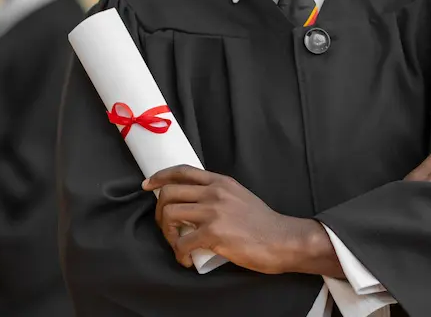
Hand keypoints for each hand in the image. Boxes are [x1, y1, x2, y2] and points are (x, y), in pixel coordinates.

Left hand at [142, 165, 311, 274]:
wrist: (283, 240)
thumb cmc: (263, 224)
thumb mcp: (239, 196)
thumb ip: (219, 194)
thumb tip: (195, 201)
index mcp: (220, 182)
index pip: (182, 171)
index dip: (160, 176)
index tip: (147, 185)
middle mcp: (215, 192)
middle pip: (169, 192)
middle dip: (160, 211)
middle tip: (166, 227)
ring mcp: (213, 212)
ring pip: (170, 214)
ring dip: (167, 233)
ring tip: (177, 245)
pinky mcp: (214, 233)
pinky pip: (182, 243)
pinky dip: (179, 254)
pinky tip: (186, 259)